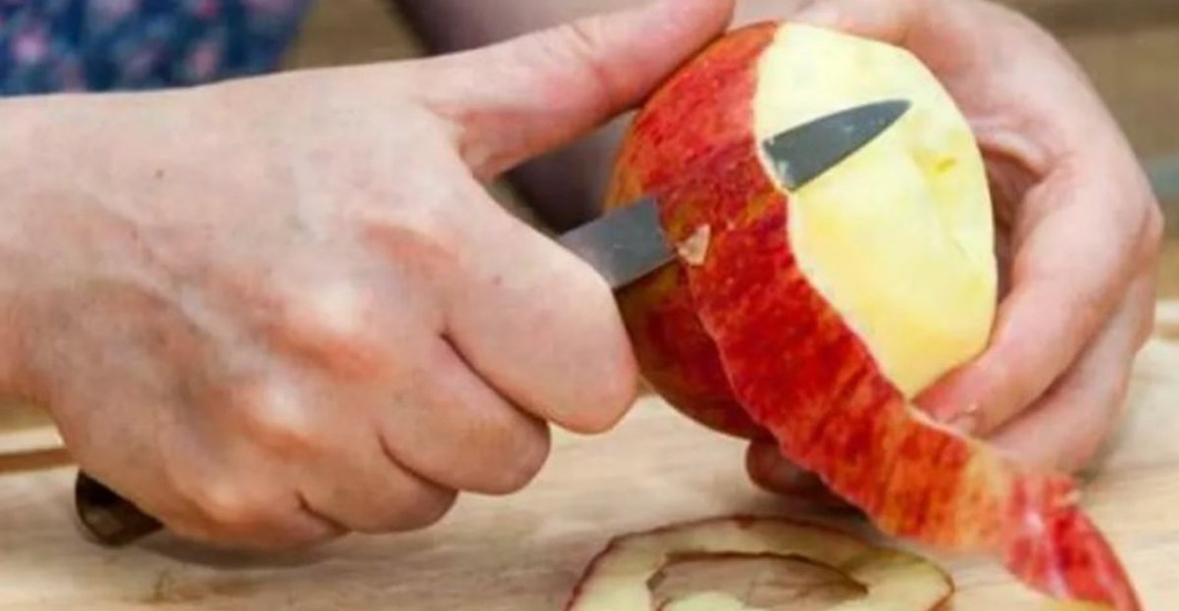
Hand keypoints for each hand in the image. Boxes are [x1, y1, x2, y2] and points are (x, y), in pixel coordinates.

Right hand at [1, 0, 733, 548]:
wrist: (64, 230)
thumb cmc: (255, 161)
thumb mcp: (420, 106)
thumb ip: (581, 73)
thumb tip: (707, 14)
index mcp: (429, 241)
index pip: (597, 380)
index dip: (574, 356)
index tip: (529, 323)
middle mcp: (361, 348)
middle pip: (523, 452)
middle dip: (495, 402)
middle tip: (424, 335)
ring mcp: (291, 438)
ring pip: (439, 498)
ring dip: (415, 445)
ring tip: (350, 364)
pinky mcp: (236, 502)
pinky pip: (353, 528)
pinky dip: (340, 482)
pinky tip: (295, 408)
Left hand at [745, 0, 1162, 498]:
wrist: (945, 94)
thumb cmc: (942, 56)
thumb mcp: (912, 16)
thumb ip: (860, 19)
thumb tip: (795, 45)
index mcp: (1089, 188)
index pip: (1085, 281)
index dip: (1026, 355)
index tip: (943, 409)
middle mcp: (1090, 278)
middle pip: (1078, 395)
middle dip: (986, 455)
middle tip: (870, 477)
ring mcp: (1053, 332)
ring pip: (1029, 438)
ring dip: (936, 481)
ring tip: (809, 476)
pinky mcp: (1004, 363)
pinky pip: (977, 434)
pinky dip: (905, 465)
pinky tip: (805, 466)